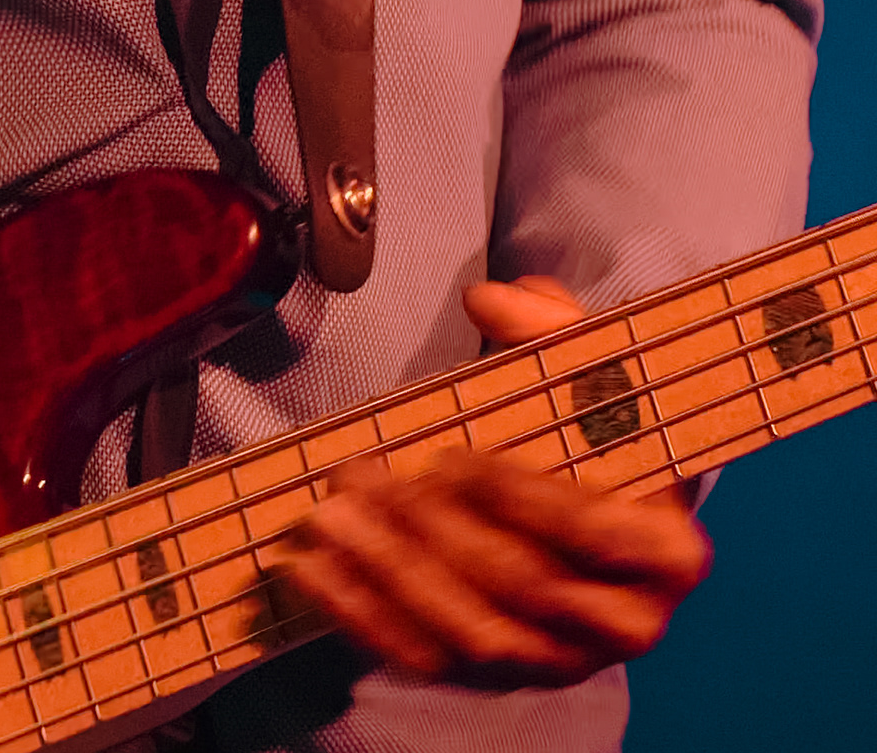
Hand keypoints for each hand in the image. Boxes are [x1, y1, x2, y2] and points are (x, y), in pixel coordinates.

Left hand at [280, 276, 710, 688]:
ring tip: (330, 512)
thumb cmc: (594, 439)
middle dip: (434, 529)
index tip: (458, 455)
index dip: (526, 499)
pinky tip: (313, 566)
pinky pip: (425, 658)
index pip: (596, 535)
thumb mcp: (592, 376)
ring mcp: (559, 660)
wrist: (592, 518)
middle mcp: (625, 622)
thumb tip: (491, 300)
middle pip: (523, 586)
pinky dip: (362, 613)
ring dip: (390, 572)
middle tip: (364, 473)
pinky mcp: (498, 680)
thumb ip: (551, 330)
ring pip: (471, 633)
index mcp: (666, 551)